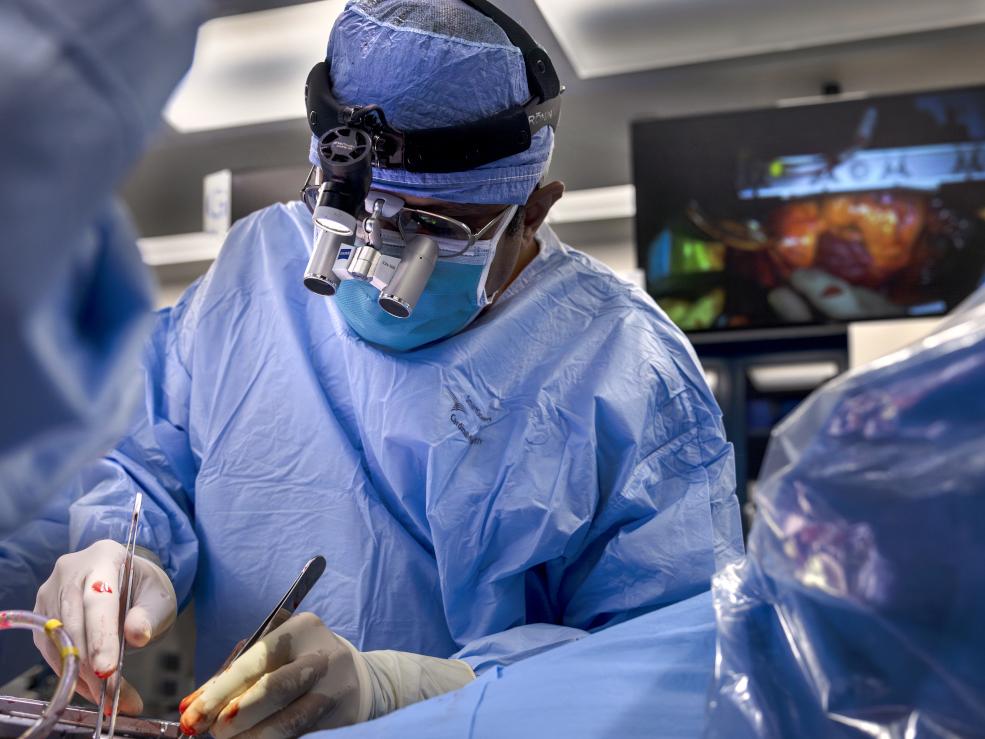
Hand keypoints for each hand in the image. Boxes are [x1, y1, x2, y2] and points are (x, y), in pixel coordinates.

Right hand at [34, 540, 176, 713]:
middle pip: (74, 621)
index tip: (107, 670)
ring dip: (80, 673)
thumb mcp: (159, 599)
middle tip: (109, 695)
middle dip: (90, 663)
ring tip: (106, 697)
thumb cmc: (144, 589)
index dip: (101, 636)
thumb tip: (137, 635)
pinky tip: (90, 688)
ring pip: (59, 638)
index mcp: (104, 556)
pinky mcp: (42, 614)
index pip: (98, 598)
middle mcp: (70, 570)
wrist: (127, 582)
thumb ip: (149, 615)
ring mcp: (51, 591)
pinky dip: (69, 672)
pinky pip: (51, 648)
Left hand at [179, 612, 473, 738]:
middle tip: (213, 731)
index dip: (222, 689)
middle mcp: (323, 656)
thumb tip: (190, 706)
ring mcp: (337, 688)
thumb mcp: (273, 654)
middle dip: (239, 713)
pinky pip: (303, 735)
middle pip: (276, 687)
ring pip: (291, 720)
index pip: (257, 658)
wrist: (356, 676)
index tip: (194, 713)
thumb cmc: (299, 661)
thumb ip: (233, 676)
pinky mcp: (344, 717)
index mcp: (302, 629)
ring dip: (255, 736)